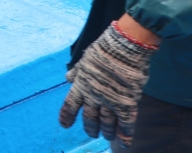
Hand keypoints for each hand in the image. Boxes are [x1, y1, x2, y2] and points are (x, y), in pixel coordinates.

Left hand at [59, 19, 157, 144]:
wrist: (123, 48)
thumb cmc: (104, 50)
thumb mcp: (84, 60)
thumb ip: (76, 72)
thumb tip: (67, 78)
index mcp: (81, 85)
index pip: (70, 105)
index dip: (66, 116)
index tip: (64, 125)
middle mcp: (93, 96)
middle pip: (89, 117)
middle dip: (90, 127)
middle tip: (92, 133)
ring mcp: (109, 101)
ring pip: (106, 123)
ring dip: (106, 131)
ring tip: (107, 136)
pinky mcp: (126, 104)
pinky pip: (126, 123)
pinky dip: (125, 135)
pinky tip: (125, 143)